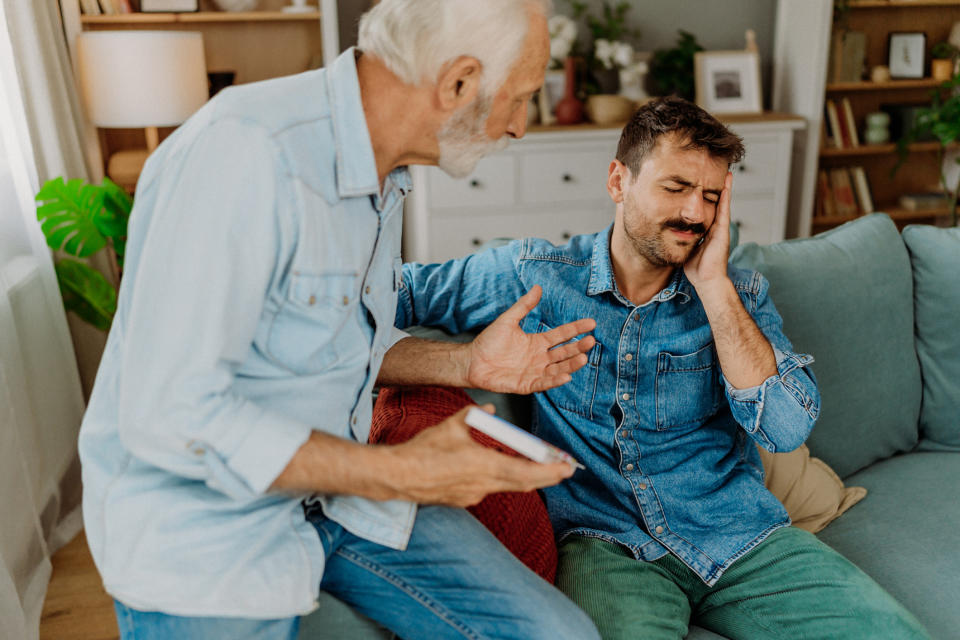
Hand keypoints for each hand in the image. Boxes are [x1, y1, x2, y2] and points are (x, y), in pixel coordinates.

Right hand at [386, 405, 574, 506]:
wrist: (399, 477)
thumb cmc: (424, 451)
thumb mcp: (452, 426)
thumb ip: (475, 416)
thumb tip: (490, 409)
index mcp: (484, 464)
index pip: (526, 471)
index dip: (549, 471)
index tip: (566, 467)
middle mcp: (484, 483)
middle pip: (524, 483)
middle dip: (548, 476)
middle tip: (566, 470)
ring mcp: (474, 495)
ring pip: (509, 486)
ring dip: (527, 478)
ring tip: (543, 469)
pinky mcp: (465, 499)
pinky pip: (490, 489)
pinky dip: (503, 480)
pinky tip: (503, 471)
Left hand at [466, 285, 595, 393]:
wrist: (472, 361)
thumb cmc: (489, 341)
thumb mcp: (508, 320)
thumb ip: (524, 306)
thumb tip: (537, 287)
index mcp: (537, 342)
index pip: (561, 335)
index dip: (576, 329)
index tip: (591, 323)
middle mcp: (539, 357)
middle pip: (564, 352)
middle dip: (578, 347)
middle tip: (591, 341)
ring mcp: (534, 371)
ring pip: (558, 368)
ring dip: (571, 364)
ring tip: (583, 358)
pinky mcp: (526, 384)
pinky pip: (543, 383)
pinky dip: (554, 380)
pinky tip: (566, 376)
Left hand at [685, 171, 732, 288]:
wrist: (706, 281)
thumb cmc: (696, 269)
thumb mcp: (686, 248)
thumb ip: (681, 238)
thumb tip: (669, 232)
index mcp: (706, 231)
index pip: (705, 210)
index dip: (704, 198)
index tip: (701, 184)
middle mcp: (714, 227)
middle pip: (715, 203)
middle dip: (715, 189)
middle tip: (715, 172)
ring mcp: (720, 228)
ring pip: (722, 203)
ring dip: (724, 187)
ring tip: (725, 172)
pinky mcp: (723, 230)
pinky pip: (724, 208)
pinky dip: (726, 195)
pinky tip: (727, 182)